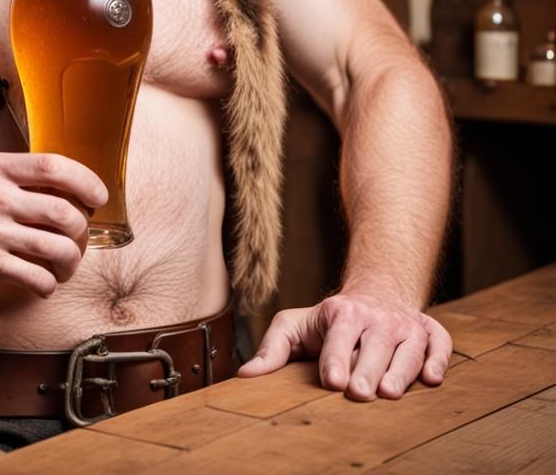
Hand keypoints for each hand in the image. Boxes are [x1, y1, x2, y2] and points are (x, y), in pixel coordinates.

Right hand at [0, 152, 107, 298]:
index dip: (86, 181)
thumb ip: (19, 176)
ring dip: (72, 260)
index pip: (54, 166)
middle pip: (64, 211)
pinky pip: (38, 277)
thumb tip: (71, 187)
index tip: (97, 196)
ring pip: (58, 248)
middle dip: (82, 229)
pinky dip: (49, 283)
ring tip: (66, 263)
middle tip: (78, 237)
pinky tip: (44, 281)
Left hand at [236, 289, 451, 399]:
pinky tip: (432, 377)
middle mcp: (376, 317)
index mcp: (341, 313)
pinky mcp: (430, 333)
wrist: (375, 293)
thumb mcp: (295, 325)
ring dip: (401, 370)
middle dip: (367, 368)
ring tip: (389, 392)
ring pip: (408, 347)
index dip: (335, 358)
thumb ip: (272, 349)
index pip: (339, 336)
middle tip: (360, 392)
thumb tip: (246, 377)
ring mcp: (405, 325)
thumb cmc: (329, 320)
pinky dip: (439, 359)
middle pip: (375, 345)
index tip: (331, 380)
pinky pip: (439, 344)